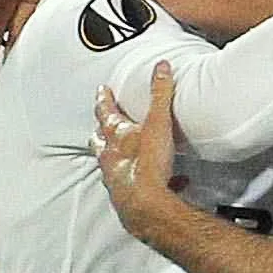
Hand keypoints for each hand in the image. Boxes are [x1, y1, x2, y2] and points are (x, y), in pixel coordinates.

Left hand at [91, 63, 196, 238]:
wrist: (147, 205)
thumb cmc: (148, 165)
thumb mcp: (158, 122)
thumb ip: (160, 93)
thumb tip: (161, 67)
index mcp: (117, 137)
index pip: (106, 112)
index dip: (104, 99)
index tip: (102, 90)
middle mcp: (112, 158)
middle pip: (101, 140)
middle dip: (101, 130)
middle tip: (101, 124)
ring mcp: (117, 179)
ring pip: (113, 165)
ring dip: (119, 157)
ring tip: (125, 154)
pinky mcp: (128, 198)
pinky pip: (138, 188)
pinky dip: (152, 183)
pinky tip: (171, 183)